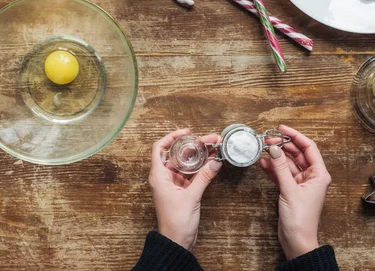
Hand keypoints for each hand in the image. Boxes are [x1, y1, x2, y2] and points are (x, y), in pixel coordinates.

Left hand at [148, 129, 222, 250]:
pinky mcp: (182, 191)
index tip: (187, 133)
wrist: (177, 241)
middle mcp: (164, 177)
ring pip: (186, 164)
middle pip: (177, 154)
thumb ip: (203, 178)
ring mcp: (173, 184)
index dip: (171, 137)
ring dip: (199, 156)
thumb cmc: (176, 222)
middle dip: (193, 146)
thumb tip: (215, 162)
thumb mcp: (191, 197)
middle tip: (209, 139)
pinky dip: (200, 168)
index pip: (159, 148)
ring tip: (214, 147)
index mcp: (158, 176)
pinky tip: (212, 162)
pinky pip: (191, 174)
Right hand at [259, 125, 331, 259]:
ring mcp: (300, 183)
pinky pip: (281, 173)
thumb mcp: (289, 190)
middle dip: (282, 145)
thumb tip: (273, 148)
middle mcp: (311, 176)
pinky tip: (262, 162)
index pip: (308, 147)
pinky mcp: (290, 190)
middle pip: (297, 153)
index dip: (295, 135)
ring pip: (287, 163)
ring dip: (276, 156)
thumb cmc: (300, 219)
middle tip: (267, 139)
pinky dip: (272, 168)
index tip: (281, 128)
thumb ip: (280, 168)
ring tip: (262, 148)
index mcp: (319, 174)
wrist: (297, 241)